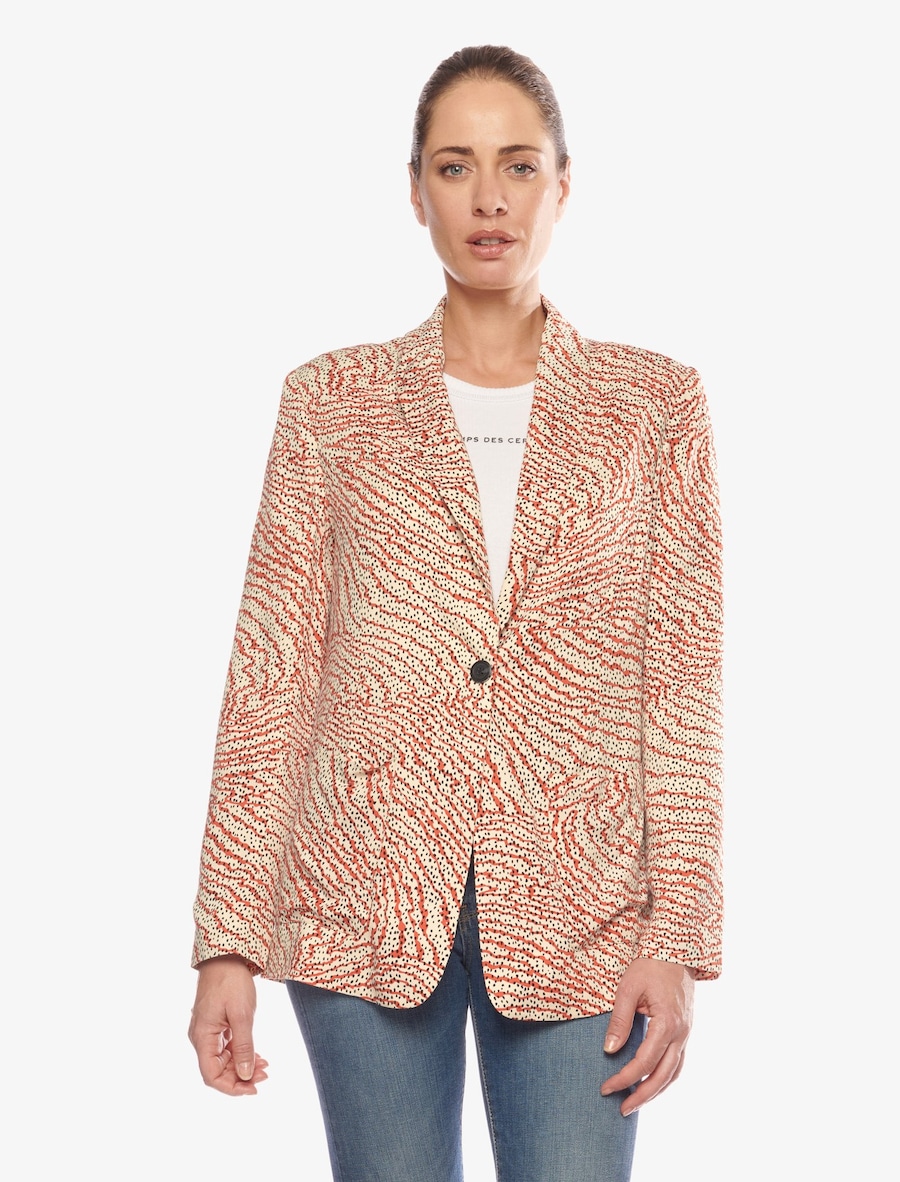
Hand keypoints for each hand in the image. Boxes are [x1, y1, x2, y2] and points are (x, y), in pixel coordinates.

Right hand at [188, 955, 268, 1094]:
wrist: (226, 955)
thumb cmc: (231, 981)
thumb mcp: (242, 1015)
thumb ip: (243, 1047)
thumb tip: (245, 1075)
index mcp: (202, 1037)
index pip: (211, 1076)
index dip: (231, 1087)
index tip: (253, 1088)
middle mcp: (201, 1038)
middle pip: (217, 1070)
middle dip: (241, 1076)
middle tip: (266, 1073)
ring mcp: (207, 1031)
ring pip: (222, 1060)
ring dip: (242, 1066)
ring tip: (265, 1065)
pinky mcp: (215, 1025)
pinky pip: (225, 1047)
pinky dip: (240, 1053)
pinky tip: (257, 1055)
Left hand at [600, 957, 694, 1115]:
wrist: (676, 951)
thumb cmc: (650, 965)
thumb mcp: (628, 988)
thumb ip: (619, 1020)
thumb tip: (609, 1051)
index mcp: (667, 1023)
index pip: (644, 1062)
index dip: (624, 1078)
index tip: (606, 1088)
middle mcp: (681, 1033)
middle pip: (663, 1076)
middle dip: (642, 1095)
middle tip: (621, 1109)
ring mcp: (686, 1033)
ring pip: (674, 1073)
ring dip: (655, 1091)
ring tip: (634, 1103)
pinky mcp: (685, 1031)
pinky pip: (677, 1063)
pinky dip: (664, 1078)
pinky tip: (650, 1083)